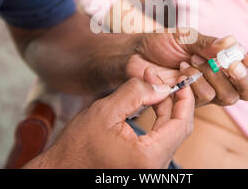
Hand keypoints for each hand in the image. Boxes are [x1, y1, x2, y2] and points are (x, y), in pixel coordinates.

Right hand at [23, 67, 194, 168]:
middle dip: (172, 100)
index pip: (182, 124)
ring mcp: (150, 168)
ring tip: (150, 86)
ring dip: (164, 108)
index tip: (181, 81)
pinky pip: (159, 140)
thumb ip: (136, 93)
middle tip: (159, 78)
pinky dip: (157, 120)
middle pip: (178, 128)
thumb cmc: (78, 146)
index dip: (185, 99)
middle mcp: (154, 166)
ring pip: (169, 133)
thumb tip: (162, 86)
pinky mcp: (144, 166)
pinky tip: (148, 103)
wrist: (62, 169)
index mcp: (149, 156)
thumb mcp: (106, 111)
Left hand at [126, 28, 247, 106]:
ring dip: (212, 78)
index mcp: (223, 59)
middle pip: (246, 90)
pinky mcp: (190, 103)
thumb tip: (232, 43)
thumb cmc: (162, 42)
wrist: (135, 54)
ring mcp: (206, 92)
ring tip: (192, 61)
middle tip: (230, 65)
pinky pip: (204, 100)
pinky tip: (181, 72)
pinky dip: (195, 85)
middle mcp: (219, 78)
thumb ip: (207, 43)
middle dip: (241, 78)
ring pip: (227, 97)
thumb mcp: (185, 36)